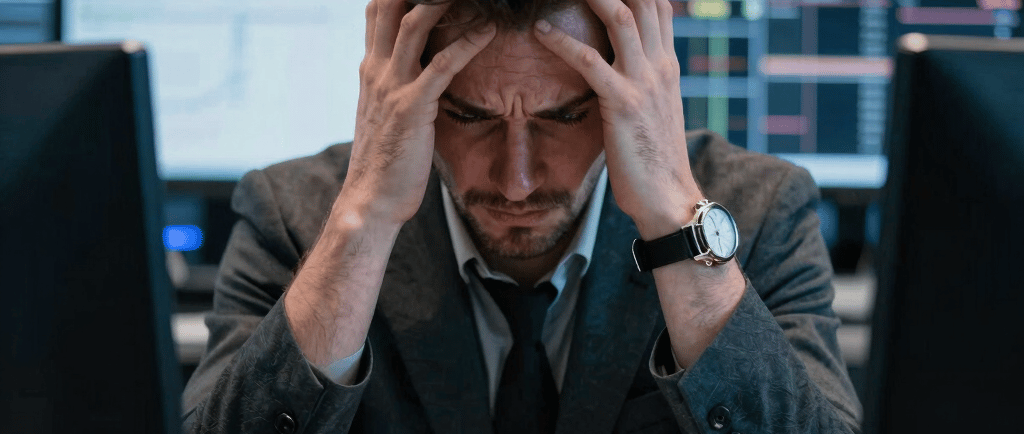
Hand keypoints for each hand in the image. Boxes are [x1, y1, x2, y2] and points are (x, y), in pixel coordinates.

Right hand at [346, 0, 495, 224]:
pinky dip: (467, 43)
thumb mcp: (384, 114)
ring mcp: (392, 86)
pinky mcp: (412, 107)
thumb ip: (395, 87)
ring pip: (413, 24)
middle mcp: (377, 70)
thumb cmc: (384, 160)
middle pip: (389, 6)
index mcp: (370, 69)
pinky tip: (488, 31)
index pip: (376, 12)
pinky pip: (442, 65)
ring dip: (442, 1)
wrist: (370, 200)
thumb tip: (416, 74)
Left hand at [533, 0, 700, 238]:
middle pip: (644, 2)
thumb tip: (619, 70)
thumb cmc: (654, 159)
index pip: (659, 7)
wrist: (669, 197)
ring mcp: (644, 83)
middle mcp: (660, 66)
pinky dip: (562, 41)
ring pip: (621, 19)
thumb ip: (642, 83)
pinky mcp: (623, 104)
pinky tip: (540, 31)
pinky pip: (590, 62)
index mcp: (667, 66)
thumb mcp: (655, 111)